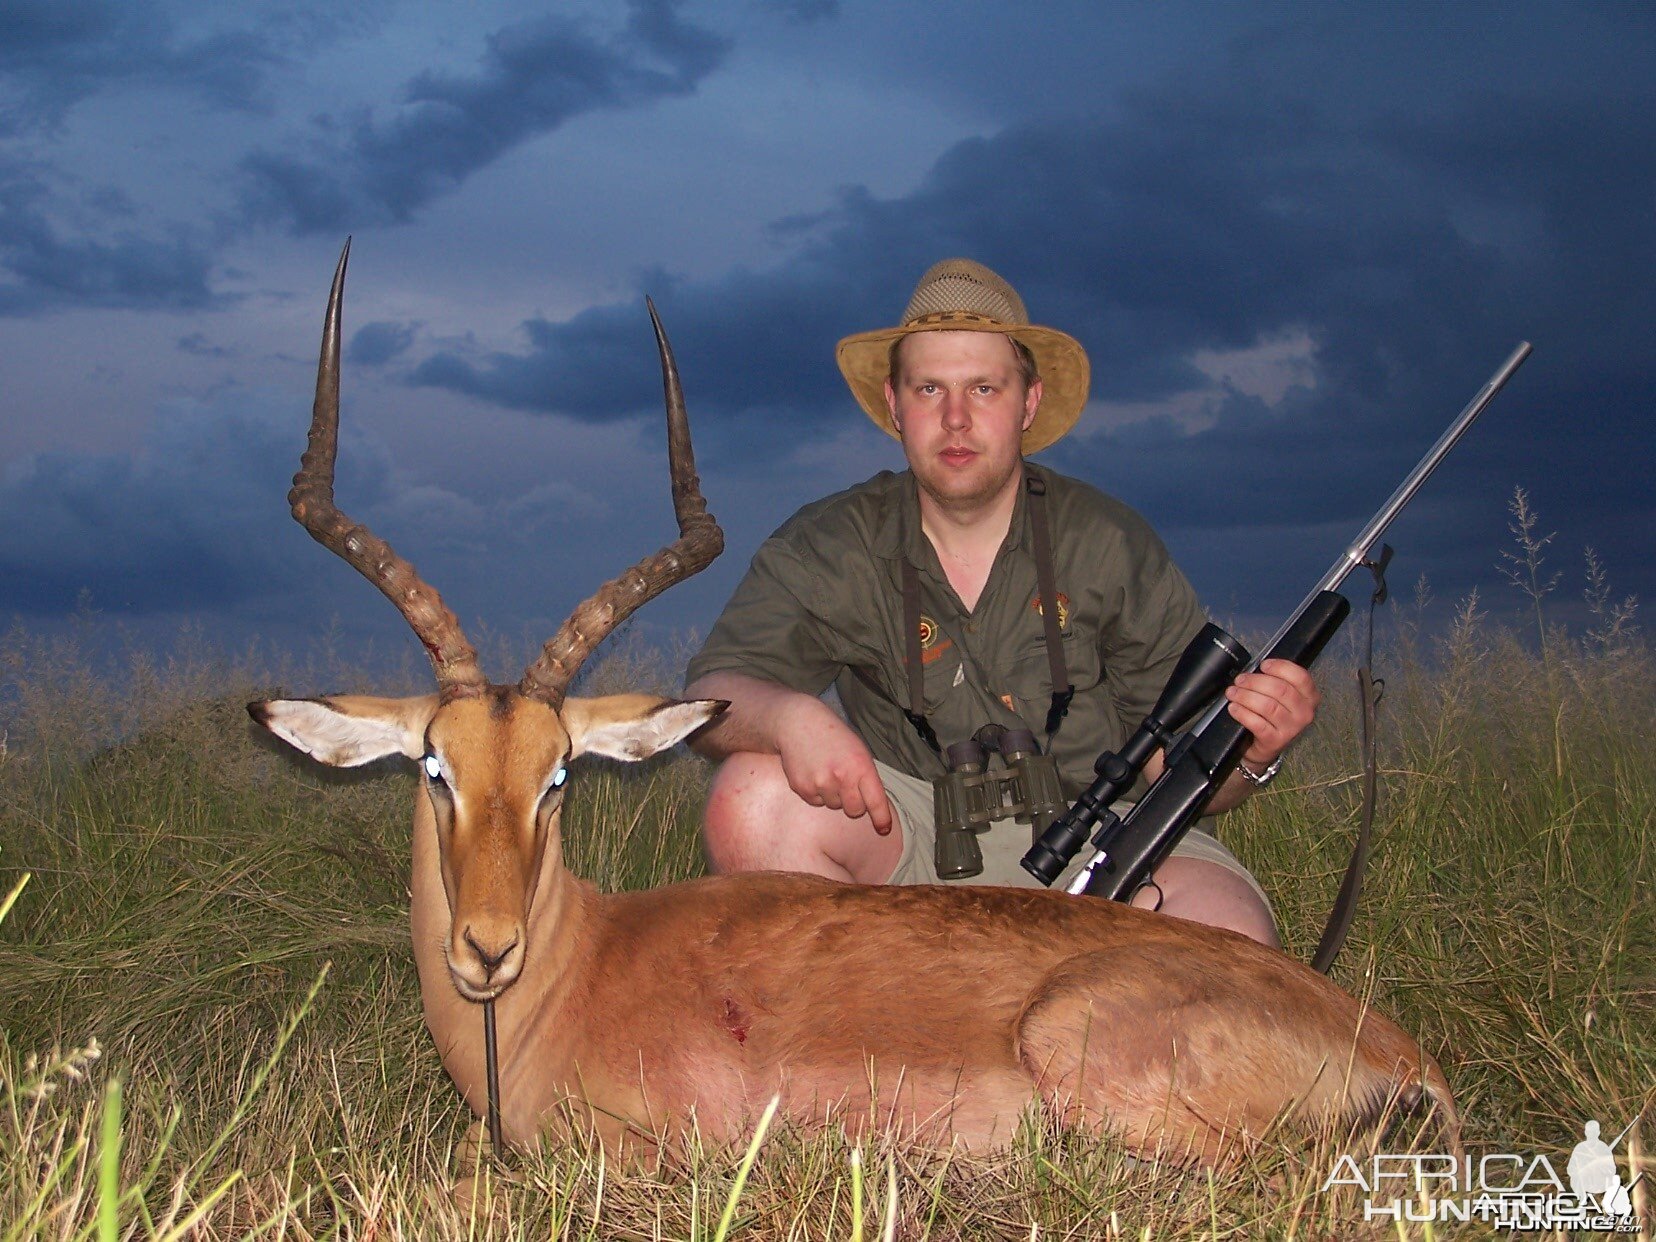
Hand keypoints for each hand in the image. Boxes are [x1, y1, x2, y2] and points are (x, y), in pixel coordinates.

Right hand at [775, 700, 894, 835]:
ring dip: (832, 795)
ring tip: (825, 771)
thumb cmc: (832, 736)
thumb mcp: (857, 750)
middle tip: (844, 782)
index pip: (876, 801)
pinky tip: (812, 772)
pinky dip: (816, 793)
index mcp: (861, 766)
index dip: (881, 819)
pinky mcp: (803, 788)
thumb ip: (865, 775)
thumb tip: (871, 806)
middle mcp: (842, 777)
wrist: (797, 723)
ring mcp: (821, 784)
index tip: (883, 830)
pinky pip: (816, 803)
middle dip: (853, 802)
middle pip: (855, 810)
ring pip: (834, 806)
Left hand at [1224, 659, 1319, 767]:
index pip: (1300, 677)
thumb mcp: (1282, 698)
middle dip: (1255, 681)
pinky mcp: (1276, 741)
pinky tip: (1234, 708)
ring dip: (1245, 696)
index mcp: (1309, 697)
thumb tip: (1255, 669)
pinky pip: (1257, 724)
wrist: (1266, 746)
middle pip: (1280, 690)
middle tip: (1240, 680)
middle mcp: (1304, 713)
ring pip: (1267, 706)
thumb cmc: (1272, 716)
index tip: (1263, 665)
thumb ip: (1276, 681)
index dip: (1280, 667)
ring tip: (1233, 693)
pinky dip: (1243, 713)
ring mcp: (1292, 729)